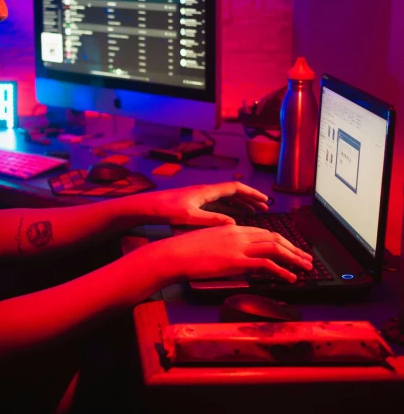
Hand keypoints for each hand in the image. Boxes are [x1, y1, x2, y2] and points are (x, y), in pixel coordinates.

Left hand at [147, 182, 270, 226]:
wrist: (148, 206)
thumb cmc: (167, 210)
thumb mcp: (190, 217)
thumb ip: (212, 220)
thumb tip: (234, 224)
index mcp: (207, 191)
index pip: (235, 188)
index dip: (252, 193)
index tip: (265, 200)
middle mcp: (206, 191)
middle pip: (233, 192)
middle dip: (250, 198)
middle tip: (265, 208)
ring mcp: (200, 196)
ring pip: (226, 197)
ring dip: (241, 203)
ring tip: (254, 212)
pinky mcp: (194, 203)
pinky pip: (218, 203)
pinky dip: (229, 208)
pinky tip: (233, 217)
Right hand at [160, 225, 312, 283]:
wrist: (175, 254)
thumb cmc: (186, 250)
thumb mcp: (210, 243)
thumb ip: (226, 246)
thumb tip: (237, 257)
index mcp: (232, 229)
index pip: (264, 232)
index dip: (282, 241)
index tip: (292, 249)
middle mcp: (239, 234)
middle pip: (274, 237)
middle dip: (293, 248)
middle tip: (306, 258)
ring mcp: (238, 247)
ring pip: (275, 248)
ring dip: (294, 258)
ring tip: (306, 268)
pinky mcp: (236, 261)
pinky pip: (266, 264)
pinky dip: (282, 271)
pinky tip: (290, 279)